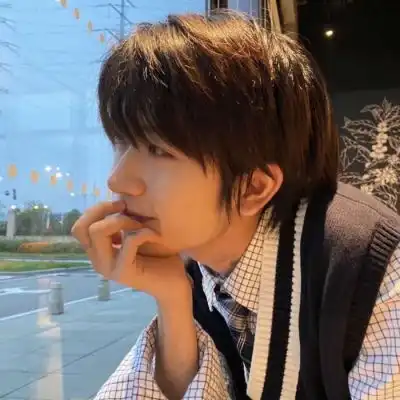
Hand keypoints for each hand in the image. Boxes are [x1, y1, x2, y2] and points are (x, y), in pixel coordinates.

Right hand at [71, 200, 191, 304]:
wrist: (174, 282)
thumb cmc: (158, 254)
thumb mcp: (137, 231)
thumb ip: (124, 219)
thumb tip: (119, 195)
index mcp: (98, 250)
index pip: (79, 226)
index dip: (96, 209)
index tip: (121, 203)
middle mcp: (98, 259)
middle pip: (82, 228)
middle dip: (104, 211)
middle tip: (126, 209)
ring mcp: (108, 267)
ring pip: (98, 232)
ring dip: (122, 221)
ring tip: (140, 224)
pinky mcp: (124, 272)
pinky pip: (128, 241)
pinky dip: (143, 232)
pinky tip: (155, 235)